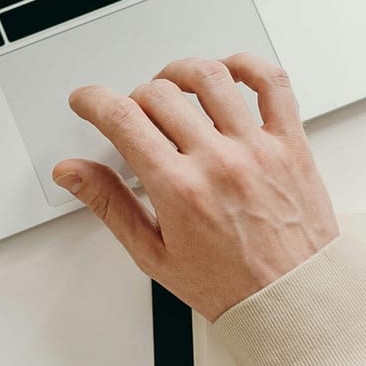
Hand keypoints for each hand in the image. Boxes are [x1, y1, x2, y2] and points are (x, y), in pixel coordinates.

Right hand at [52, 54, 338, 321]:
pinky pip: (273, 84)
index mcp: (179, 190)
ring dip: (180, 73)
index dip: (93, 101)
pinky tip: (229, 73)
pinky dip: (248, 65)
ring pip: (210, 77)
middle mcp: (218, 162)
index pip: (122, 120)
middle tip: (134, 116)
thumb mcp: (154, 254)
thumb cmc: (229, 285)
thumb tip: (72, 173)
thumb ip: (109, 205)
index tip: (87, 100)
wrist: (293, 300)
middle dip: (134, 98)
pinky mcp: (291, 143)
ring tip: (173, 87)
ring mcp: (257, 148)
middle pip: (159, 94)